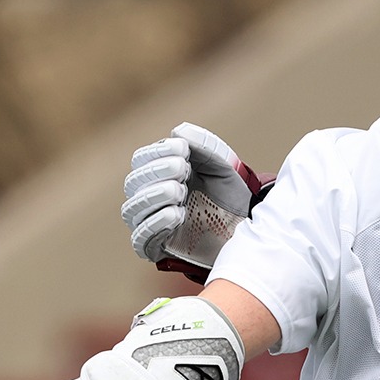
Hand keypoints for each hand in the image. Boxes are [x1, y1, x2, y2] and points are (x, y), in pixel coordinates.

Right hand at [121, 123, 263, 278]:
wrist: (247, 230)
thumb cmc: (230, 198)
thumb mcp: (221, 168)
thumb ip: (202, 148)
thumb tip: (177, 131)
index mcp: (160, 175)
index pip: (141, 160)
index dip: (157, 152)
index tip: (182, 149)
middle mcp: (150, 198)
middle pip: (133, 182)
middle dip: (156, 172)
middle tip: (183, 168)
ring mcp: (151, 223)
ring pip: (132, 208)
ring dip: (153, 196)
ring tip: (180, 191)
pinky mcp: (156, 248)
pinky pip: (140, 238)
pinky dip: (154, 224)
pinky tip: (176, 214)